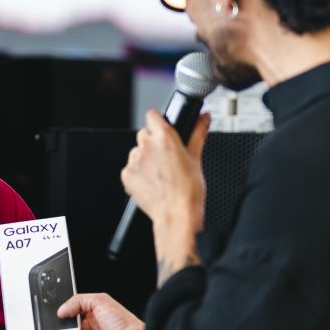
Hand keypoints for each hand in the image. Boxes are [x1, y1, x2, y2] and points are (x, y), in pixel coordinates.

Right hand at [26, 293, 143, 329]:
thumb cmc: (122, 321)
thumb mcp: (99, 299)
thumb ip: (76, 301)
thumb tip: (60, 311)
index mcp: (90, 314)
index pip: (69, 310)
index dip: (58, 308)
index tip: (45, 305)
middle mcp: (84, 328)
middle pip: (61, 323)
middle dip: (48, 320)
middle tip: (35, 317)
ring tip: (30, 327)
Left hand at [121, 110, 210, 236]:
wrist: (176, 214)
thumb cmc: (188, 190)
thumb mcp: (196, 158)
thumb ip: (198, 133)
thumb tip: (203, 118)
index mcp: (164, 137)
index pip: (152, 115)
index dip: (158, 120)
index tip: (162, 126)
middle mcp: (146, 146)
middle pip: (145, 133)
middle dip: (154, 141)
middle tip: (166, 156)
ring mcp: (134, 161)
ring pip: (137, 151)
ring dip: (146, 158)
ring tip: (160, 173)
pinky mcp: (126, 175)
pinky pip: (130, 168)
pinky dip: (138, 173)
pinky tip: (152, 182)